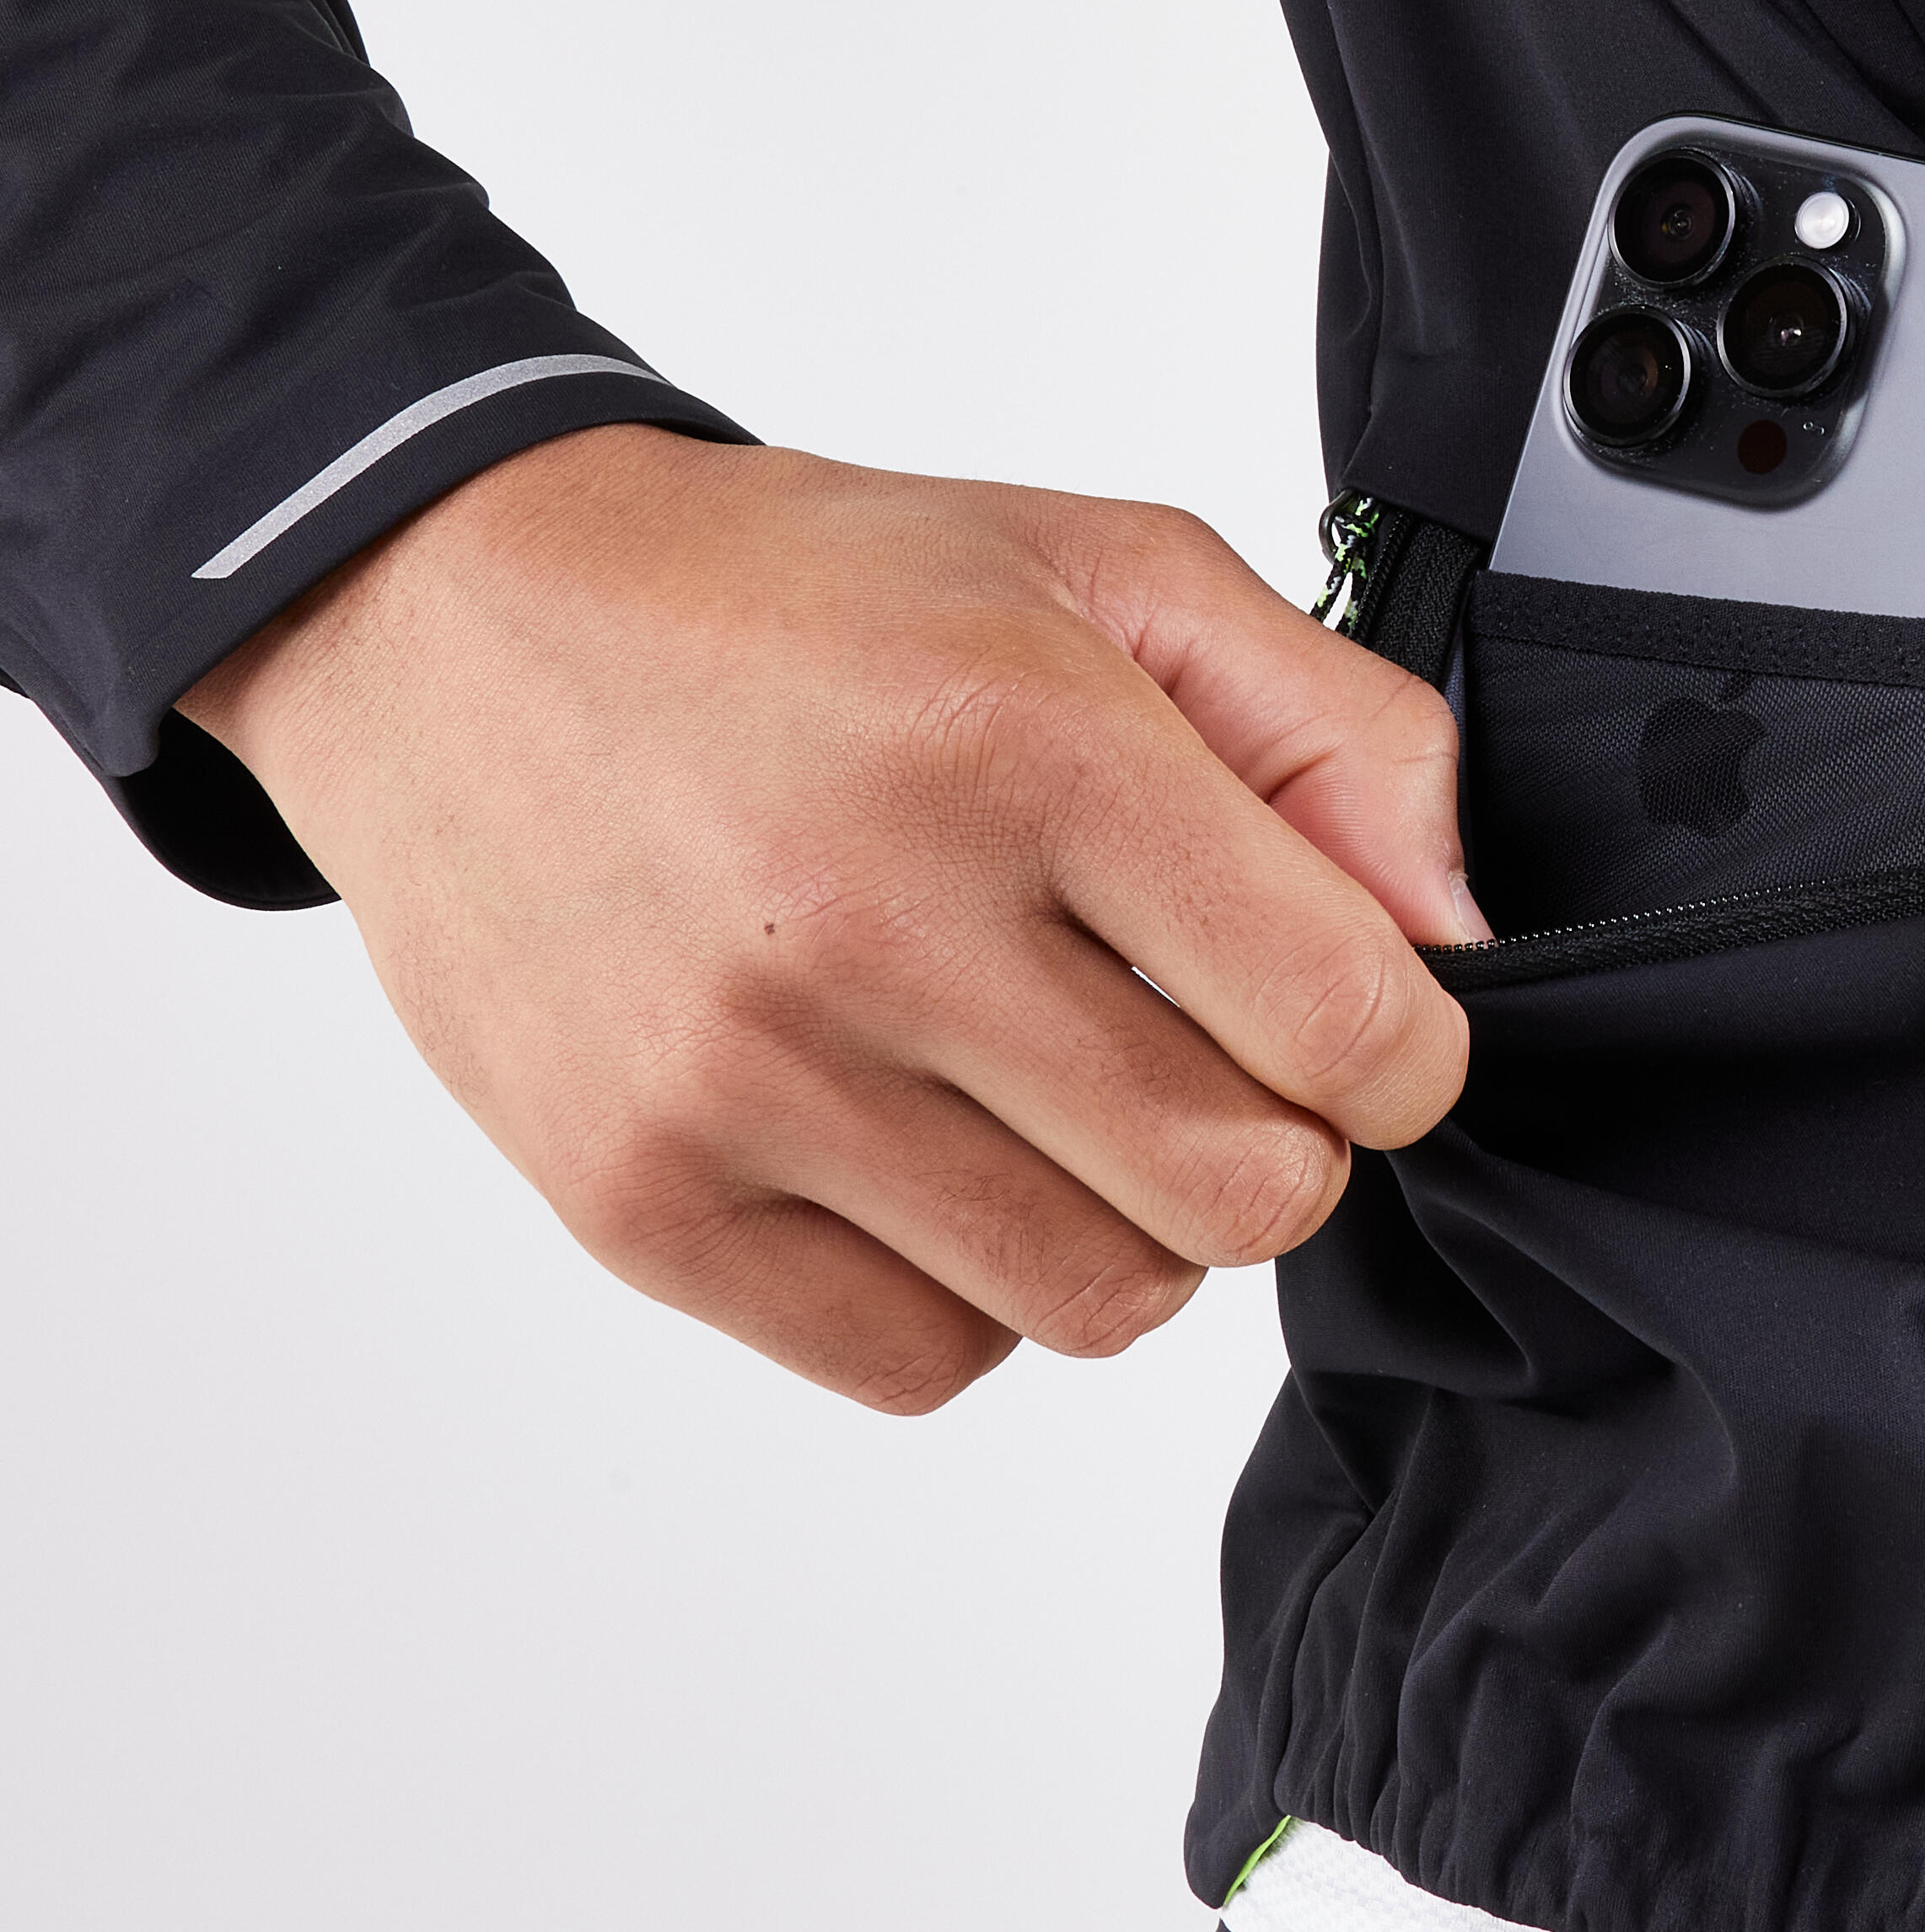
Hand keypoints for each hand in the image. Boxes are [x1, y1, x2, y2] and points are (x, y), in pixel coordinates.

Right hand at [182, 428, 1479, 1413]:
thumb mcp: (1112, 569)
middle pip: (1244, 1194)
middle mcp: (878, 923)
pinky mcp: (640, 1200)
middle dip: (1277, 1139)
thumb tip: (1453, 934)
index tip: (1356, 1018)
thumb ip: (1337, 733)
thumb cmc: (803, 600)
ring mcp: (745, 1081)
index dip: (1403, 1050)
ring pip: (1099, 1303)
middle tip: (1200, 1047)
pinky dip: (973, 1292)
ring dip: (1129, 1222)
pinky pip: (925, 1362)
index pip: (1344, 1028)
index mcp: (1025, 743)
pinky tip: (930, 1148)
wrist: (464, 626)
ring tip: (1051, 1086)